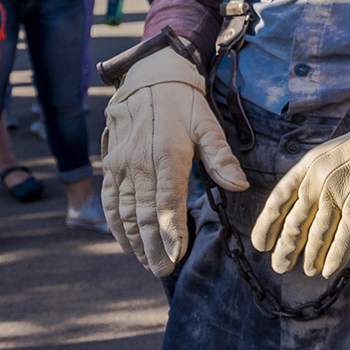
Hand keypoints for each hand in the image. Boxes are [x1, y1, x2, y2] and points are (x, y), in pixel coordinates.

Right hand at [101, 45, 248, 276]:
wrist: (149, 78)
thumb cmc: (184, 104)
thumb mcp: (208, 125)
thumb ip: (221, 158)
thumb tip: (240, 186)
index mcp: (168, 156)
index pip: (167, 203)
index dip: (170, 232)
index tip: (176, 255)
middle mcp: (139, 164)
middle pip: (144, 215)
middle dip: (153, 246)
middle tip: (163, 271)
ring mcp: (121, 166)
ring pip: (125, 212)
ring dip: (135, 241)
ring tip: (148, 264)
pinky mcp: (110, 166)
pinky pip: (110, 201)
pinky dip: (116, 225)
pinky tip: (126, 244)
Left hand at [250, 61, 349, 276]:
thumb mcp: (333, 155)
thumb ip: (317, 179)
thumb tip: (307, 213)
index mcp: (308, 166)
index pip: (279, 199)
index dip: (267, 224)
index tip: (260, 244)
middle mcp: (318, 181)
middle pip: (296, 222)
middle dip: (287, 247)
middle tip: (280, 266)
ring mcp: (338, 195)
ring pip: (318, 234)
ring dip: (311, 256)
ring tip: (307, 270)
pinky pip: (344, 239)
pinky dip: (335, 257)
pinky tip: (328, 270)